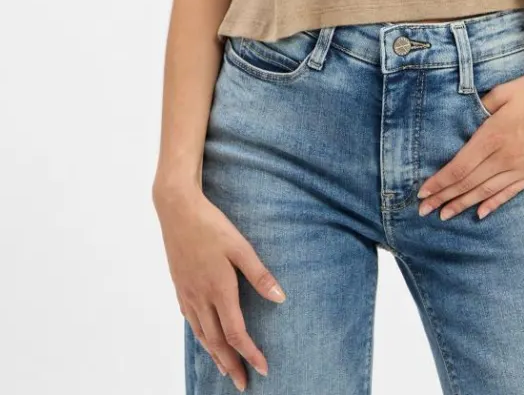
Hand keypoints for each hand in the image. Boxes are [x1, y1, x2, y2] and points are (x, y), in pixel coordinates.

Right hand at [152, 182, 285, 390]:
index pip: (236, 333)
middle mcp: (201, 298)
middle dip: (231, 365)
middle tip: (243, 383)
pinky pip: (191, 321)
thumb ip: (260, 274)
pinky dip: (201, 337)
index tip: (263, 368)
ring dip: (215, 355)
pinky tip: (205, 338)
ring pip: (202, 335)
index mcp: (219, 290)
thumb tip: (281, 299)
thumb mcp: (240, 246)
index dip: (250, 353)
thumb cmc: (211, 225)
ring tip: (225, 369)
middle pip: (217, 342)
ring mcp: (187, 294)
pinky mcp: (180, 287)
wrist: (177, 211)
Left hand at [416, 67, 523, 220]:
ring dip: (463, 204)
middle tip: (423, 210)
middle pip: (469, 183)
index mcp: (495, 135)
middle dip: (444, 197)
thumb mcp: (504, 90)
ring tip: (444, 215)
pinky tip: (479, 213)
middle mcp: (507, 156)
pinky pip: (509, 192)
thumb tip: (462, 117)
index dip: (440, 182)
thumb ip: (481, 105)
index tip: (422, 192)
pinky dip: (493, 204)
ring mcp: (522, 167)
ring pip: (486, 191)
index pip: (460, 167)